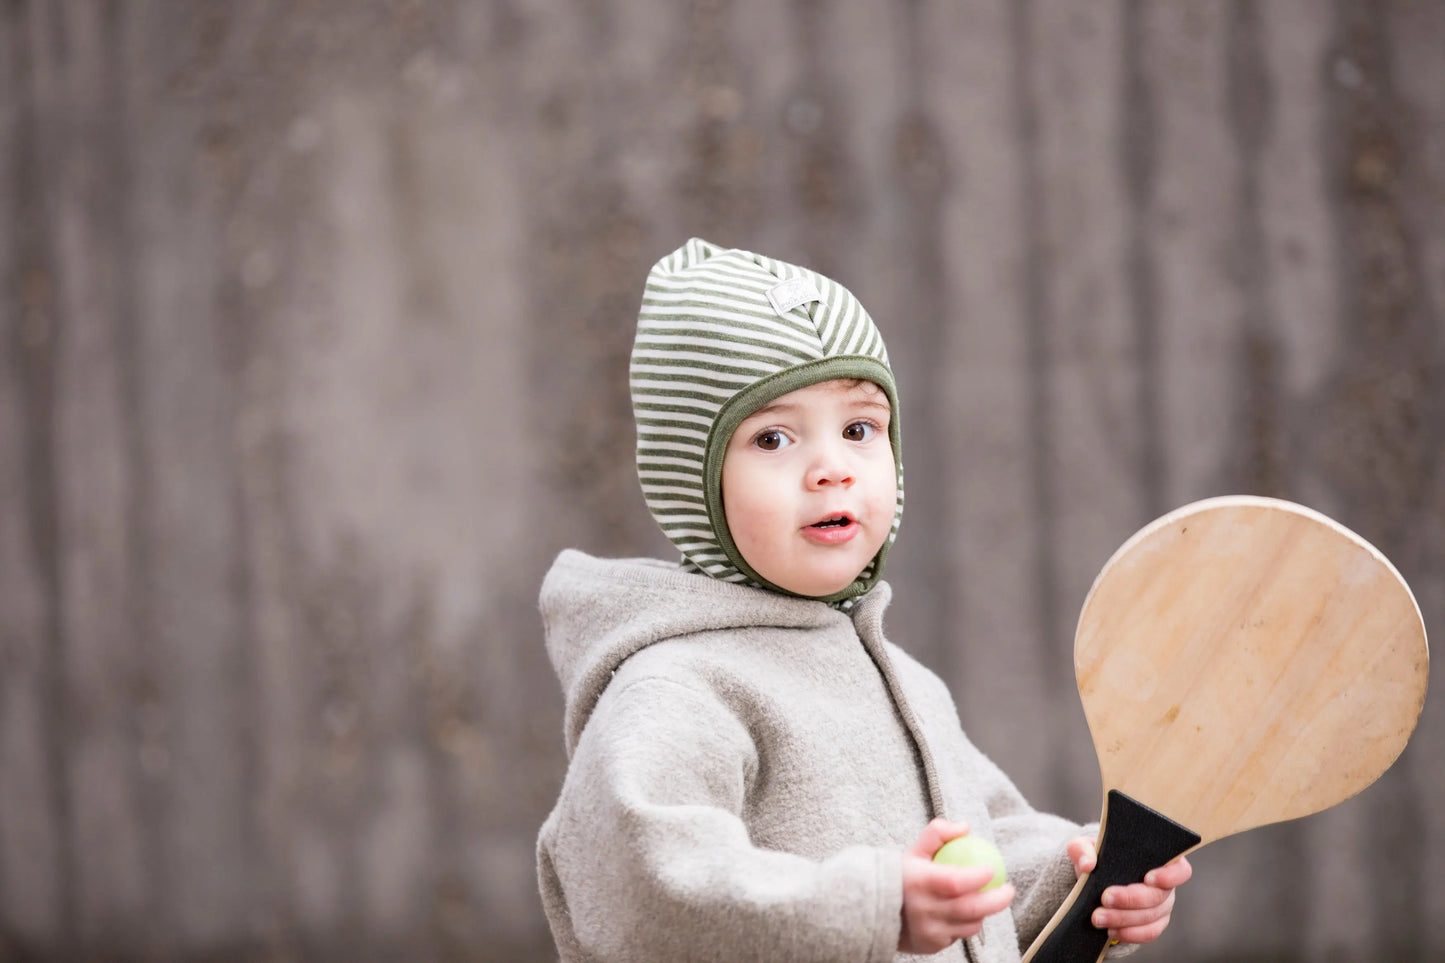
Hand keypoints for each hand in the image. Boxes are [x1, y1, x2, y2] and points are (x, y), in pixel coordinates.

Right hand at [898, 819, 1015, 953]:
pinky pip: (958, 935)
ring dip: (983, 912)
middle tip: (1009, 889)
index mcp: (917, 882)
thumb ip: (938, 833)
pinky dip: (965, 923)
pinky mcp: (931, 946)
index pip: (955, 882)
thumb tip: (965, 827)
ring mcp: (928, 932)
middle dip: (997, 900)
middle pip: (970, 909)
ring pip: (970, 925)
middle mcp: (923, 910)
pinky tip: (962, 912)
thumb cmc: (900, 875)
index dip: (977, 876)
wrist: (872, 910)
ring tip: (984, 899)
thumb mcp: (914, 851)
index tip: (992, 868)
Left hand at [1066, 837, 1192, 946]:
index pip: (1179, 869)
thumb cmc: (1097, 858)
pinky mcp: (1152, 924)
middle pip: (1159, 896)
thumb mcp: (1085, 847)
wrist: (1094, 882)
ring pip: (1150, 917)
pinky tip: (1110, 930)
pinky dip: (1129, 934)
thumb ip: (1083, 850)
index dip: (1169, 876)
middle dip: (1131, 899)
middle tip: (1105, 898)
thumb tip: (1088, 864)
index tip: (1148, 878)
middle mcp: (1165, 885)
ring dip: (1124, 919)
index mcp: (1158, 860)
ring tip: (1098, 917)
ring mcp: (1161, 907)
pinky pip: (1147, 933)